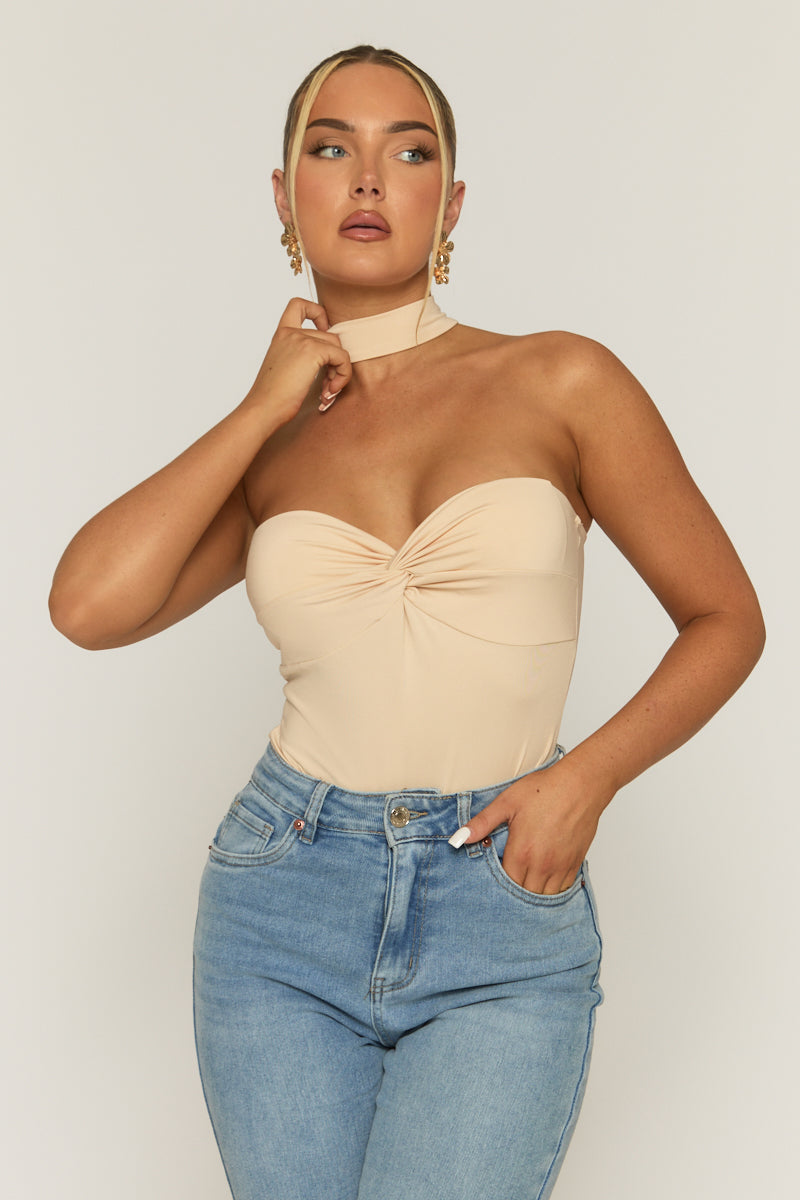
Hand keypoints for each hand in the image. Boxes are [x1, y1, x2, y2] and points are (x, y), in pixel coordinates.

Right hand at [245, 298, 351, 425]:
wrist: (264, 408)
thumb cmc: (273, 399)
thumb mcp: (287, 370)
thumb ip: (304, 358)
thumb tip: (334, 362)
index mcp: (281, 335)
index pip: (299, 304)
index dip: (318, 312)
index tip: (323, 331)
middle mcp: (290, 333)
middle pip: (330, 334)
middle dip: (334, 361)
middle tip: (327, 385)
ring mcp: (301, 340)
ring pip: (338, 346)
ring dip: (339, 371)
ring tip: (327, 392)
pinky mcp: (313, 351)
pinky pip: (343, 357)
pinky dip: (343, 375)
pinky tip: (329, 392)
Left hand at [450, 758, 609, 894]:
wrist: (581, 785)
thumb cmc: (545, 789)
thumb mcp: (507, 802)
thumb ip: (482, 823)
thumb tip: (459, 838)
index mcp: (522, 852)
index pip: (504, 883)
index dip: (497, 883)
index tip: (493, 875)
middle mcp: (542, 865)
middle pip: (523, 894)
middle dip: (513, 891)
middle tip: (507, 879)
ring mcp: (560, 866)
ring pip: (543, 896)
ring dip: (532, 892)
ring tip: (524, 881)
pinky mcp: (575, 863)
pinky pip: (562, 889)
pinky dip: (552, 889)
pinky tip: (543, 879)